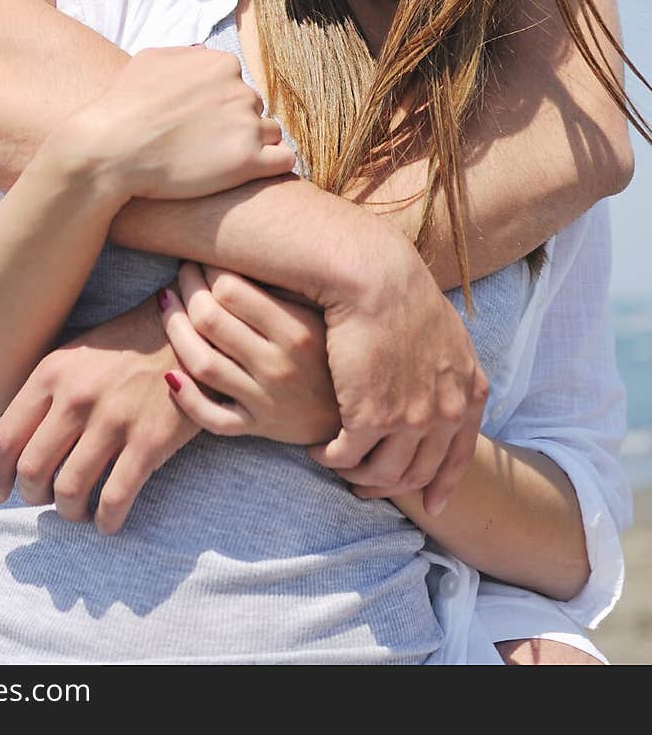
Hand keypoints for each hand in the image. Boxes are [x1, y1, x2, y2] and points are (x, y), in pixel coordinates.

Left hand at [0, 296, 198, 532]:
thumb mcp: (78, 353)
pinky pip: (114, 498)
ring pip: (68, 491)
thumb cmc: (130, 344)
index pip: (6, 437)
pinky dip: (105, 520)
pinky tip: (107, 521)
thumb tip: (19, 441)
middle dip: (32, 496)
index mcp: (53, 373)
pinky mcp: (149, 441)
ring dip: (67, 512)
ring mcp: (113, 421)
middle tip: (43, 500)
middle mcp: (77, 398)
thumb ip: (47, 390)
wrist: (191, 331)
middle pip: (32, 470)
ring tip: (76, 510)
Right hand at [41, 46, 293, 201]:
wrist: (110, 149)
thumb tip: (200, 55)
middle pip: (253, 108)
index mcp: (222, 64)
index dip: (219, 105)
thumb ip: (186, 56)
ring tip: (222, 161)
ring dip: (253, 145)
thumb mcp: (150, 60)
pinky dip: (272, 166)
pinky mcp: (249, 161)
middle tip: (204, 145)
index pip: (237, 83)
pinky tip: (252, 173)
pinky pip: (284, 160)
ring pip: (270, 133)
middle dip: (234, 125)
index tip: (199, 122)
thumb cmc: (122, 105)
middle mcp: (241, 90)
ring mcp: (247, 125)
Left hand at [160, 262, 339, 443]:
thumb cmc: (334, 352)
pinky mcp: (257, 427)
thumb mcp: (322, 316)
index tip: (202, 256)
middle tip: (183, 272)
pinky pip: (211, 417)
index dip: (208, 267)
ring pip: (202, 363)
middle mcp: (279, 366)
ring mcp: (266, 400)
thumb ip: (287, 289)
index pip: (231, 290)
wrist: (357, 411)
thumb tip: (248, 247)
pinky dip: (185, 396)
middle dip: (188, 288)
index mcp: (297, 330)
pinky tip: (170, 372)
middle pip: (210, 320)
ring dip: (174, 328)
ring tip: (167, 303)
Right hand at [310, 228, 488, 514]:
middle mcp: (444, 413)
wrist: (374, 278)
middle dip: (390, 486)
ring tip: (336, 465)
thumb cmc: (400, 293)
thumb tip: (441, 381)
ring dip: (357, 476)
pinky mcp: (368, 418)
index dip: (443, 484)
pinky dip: (330, 458)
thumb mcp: (445, 331)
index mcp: (467, 391)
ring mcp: (409, 420)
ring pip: (382, 472)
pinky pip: (347, 457)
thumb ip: (448, 366)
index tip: (431, 505)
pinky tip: (318, 450)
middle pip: (418, 472)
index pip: (459, 456)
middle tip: (364, 488)